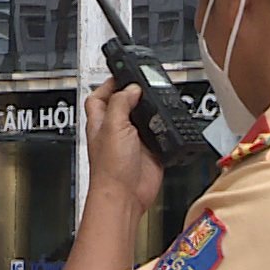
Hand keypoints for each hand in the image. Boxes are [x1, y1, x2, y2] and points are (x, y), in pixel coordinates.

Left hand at [84, 81, 162, 214]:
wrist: (125, 196)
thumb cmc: (110, 169)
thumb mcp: (113, 126)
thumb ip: (120, 103)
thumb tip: (131, 88)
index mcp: (101, 121)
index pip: (100, 95)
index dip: (110, 83)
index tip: (123, 73)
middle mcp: (116, 130)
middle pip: (124, 104)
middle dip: (135, 93)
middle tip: (147, 84)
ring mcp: (134, 140)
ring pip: (143, 117)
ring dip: (152, 110)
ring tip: (159, 100)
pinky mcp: (151, 151)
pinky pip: (160, 134)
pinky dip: (166, 128)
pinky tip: (168, 123)